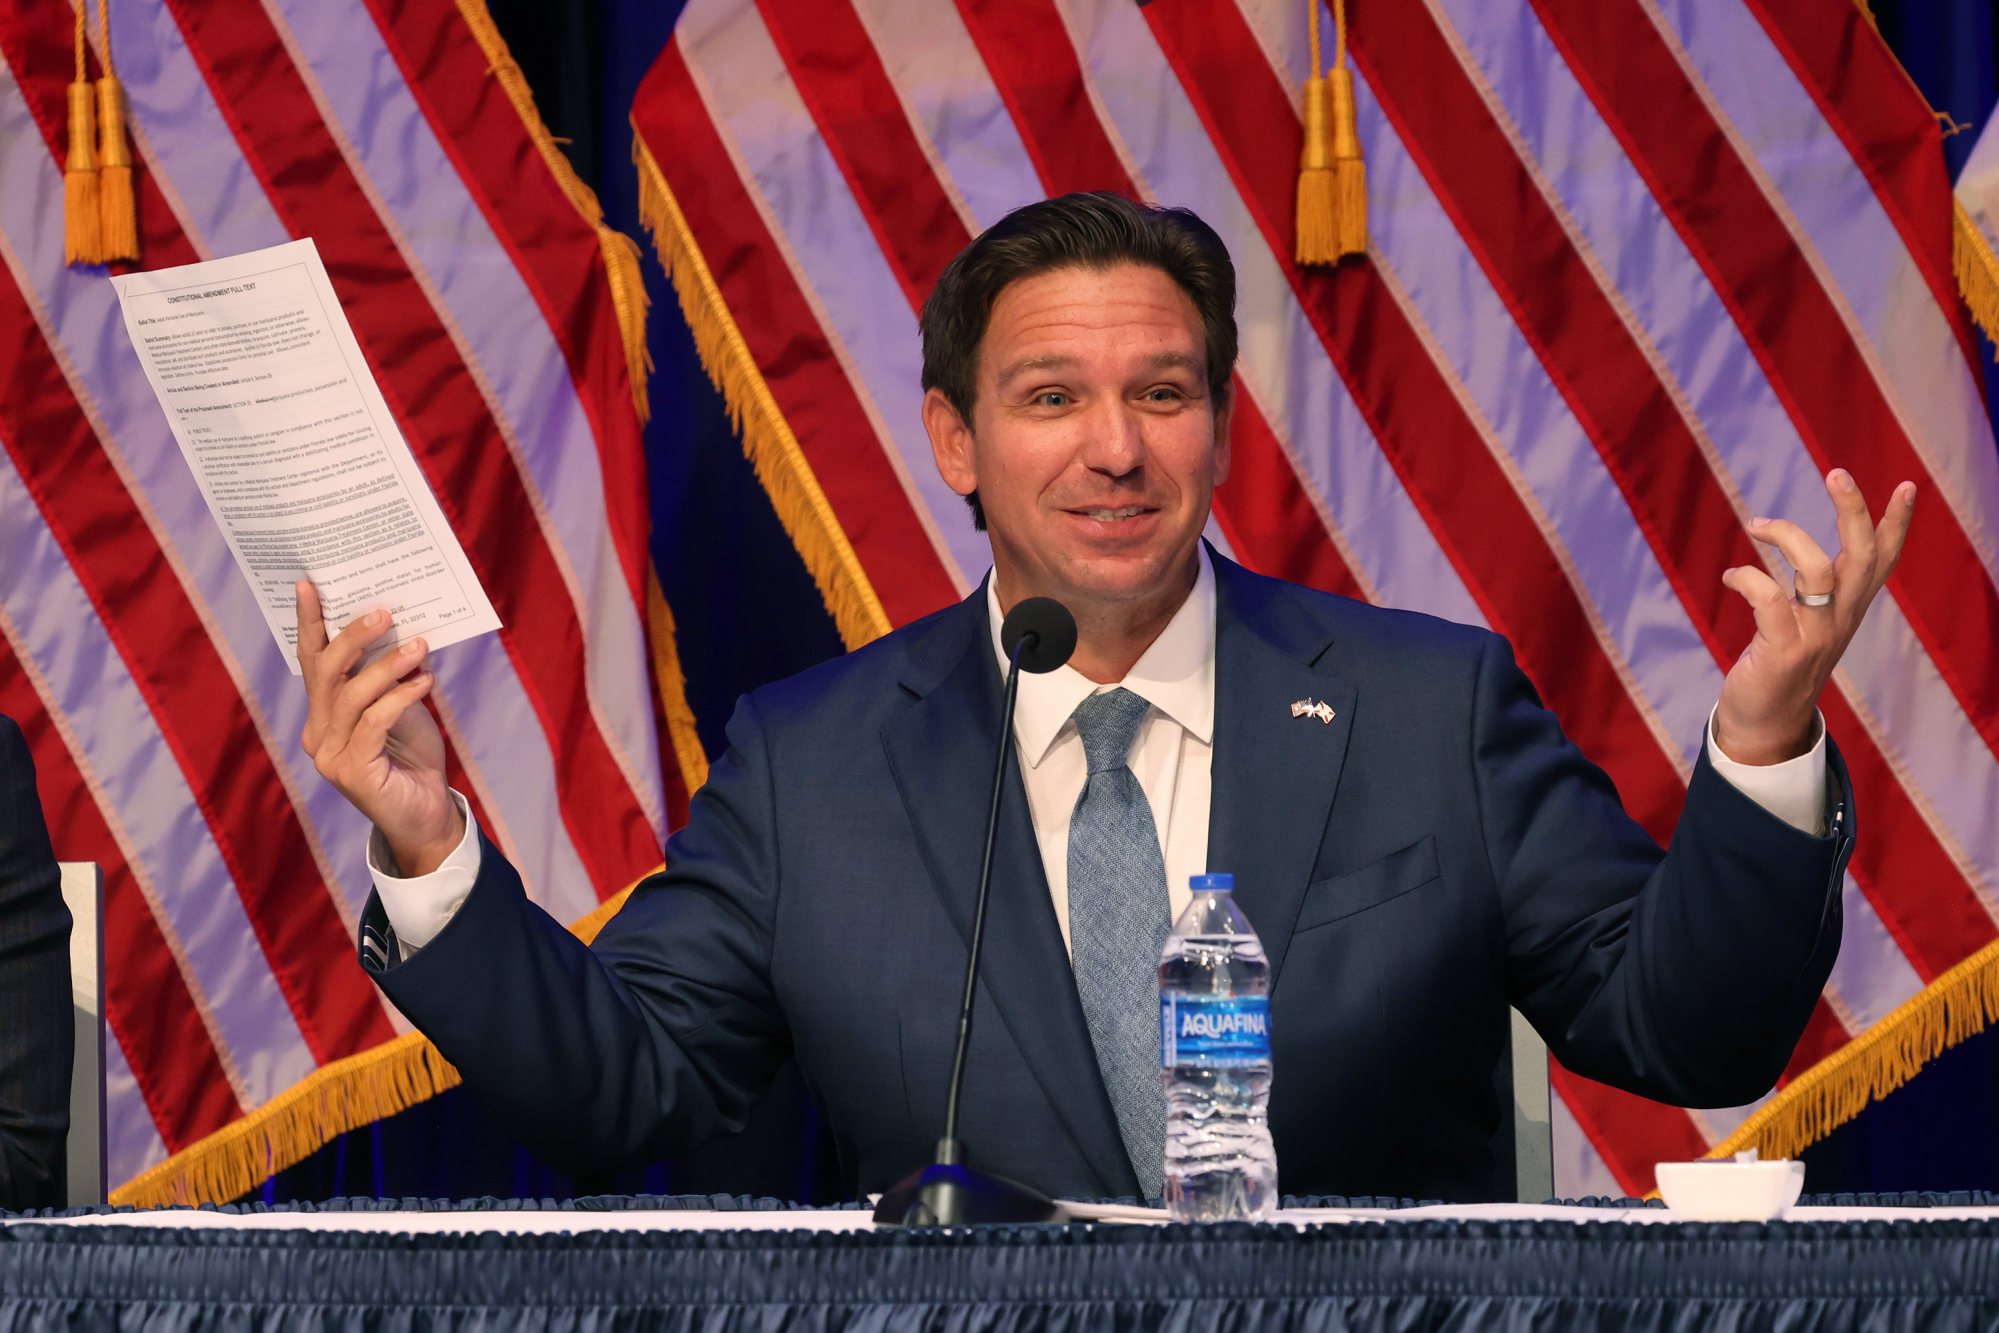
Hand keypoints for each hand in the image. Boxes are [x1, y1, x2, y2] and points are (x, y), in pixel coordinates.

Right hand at [296, 581, 462, 875]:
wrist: (427, 814)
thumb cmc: (413, 757)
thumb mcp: (402, 706)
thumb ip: (391, 676)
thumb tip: (403, 629)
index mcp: (323, 714)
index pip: (312, 661)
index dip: (310, 624)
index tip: (310, 585)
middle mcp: (317, 732)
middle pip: (325, 673)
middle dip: (352, 637)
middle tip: (384, 612)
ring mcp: (330, 755)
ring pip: (351, 695)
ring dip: (387, 666)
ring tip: (419, 646)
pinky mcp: (352, 772)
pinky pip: (374, 722)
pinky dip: (400, 697)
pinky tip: (424, 682)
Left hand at [1714, 469, 1915, 765]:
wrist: (1765, 724)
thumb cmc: (1779, 664)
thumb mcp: (1804, 620)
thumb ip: (1805, 586)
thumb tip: (1785, 541)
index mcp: (1848, 608)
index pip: (1883, 561)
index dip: (1896, 524)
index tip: (1908, 485)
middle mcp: (1839, 619)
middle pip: (1860, 556)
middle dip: (1853, 510)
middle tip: (1837, 471)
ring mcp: (1815, 636)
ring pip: (1817, 572)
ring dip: (1787, 537)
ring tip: (1757, 525)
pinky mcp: (1784, 651)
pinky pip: (1770, 600)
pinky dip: (1748, 579)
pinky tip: (1731, 577)